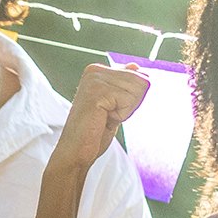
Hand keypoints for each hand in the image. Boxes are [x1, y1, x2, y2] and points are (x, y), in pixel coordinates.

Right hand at [50, 64, 149, 178]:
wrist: (76, 151)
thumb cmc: (94, 132)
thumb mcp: (115, 104)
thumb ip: (124, 84)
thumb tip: (135, 66)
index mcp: (98, 71)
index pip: (139, 76)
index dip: (133, 99)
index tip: (112, 109)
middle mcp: (95, 71)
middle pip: (140, 81)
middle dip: (131, 104)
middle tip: (109, 115)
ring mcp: (95, 80)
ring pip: (137, 90)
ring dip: (125, 110)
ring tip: (105, 117)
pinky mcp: (97, 92)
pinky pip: (127, 100)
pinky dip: (121, 115)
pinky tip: (104, 119)